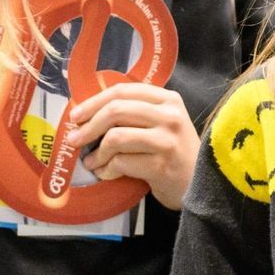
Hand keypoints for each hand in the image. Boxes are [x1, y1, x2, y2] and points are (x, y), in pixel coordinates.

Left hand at [62, 83, 199, 208]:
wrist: (199, 183)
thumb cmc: (173, 152)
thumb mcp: (162, 123)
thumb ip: (135, 113)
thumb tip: (88, 114)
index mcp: (168, 99)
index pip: (123, 91)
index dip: (94, 102)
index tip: (76, 115)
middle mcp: (170, 115)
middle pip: (116, 111)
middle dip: (89, 126)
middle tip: (74, 140)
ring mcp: (167, 140)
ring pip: (115, 137)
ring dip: (97, 153)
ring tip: (92, 162)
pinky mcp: (161, 165)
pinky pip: (121, 162)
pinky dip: (107, 169)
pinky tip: (106, 173)